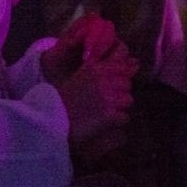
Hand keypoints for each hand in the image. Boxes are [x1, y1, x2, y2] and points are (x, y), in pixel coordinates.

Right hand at [44, 14, 138, 144]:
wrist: (51, 117)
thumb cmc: (65, 98)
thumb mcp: (81, 76)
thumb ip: (102, 70)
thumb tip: (135, 64)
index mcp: (96, 68)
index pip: (123, 66)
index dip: (120, 77)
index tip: (112, 86)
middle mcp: (104, 79)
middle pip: (127, 84)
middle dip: (120, 92)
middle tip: (105, 102)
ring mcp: (108, 97)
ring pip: (128, 100)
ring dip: (119, 107)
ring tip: (103, 112)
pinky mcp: (110, 114)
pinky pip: (124, 117)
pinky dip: (116, 121)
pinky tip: (103, 122)